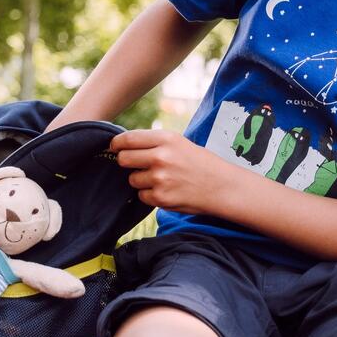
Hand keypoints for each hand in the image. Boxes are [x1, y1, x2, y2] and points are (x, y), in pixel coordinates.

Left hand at [111, 129, 225, 213]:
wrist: (221, 186)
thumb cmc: (199, 162)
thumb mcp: (178, 142)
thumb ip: (153, 142)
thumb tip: (124, 145)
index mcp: (165, 139)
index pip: (128, 139)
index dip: (116, 144)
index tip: (114, 147)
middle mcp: (161, 157)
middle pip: (124, 159)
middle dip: (126, 162)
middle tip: (137, 165)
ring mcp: (160, 178)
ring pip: (132, 179)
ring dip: (140, 180)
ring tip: (161, 179)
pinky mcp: (161, 198)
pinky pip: (141, 195)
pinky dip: (149, 195)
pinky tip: (166, 190)